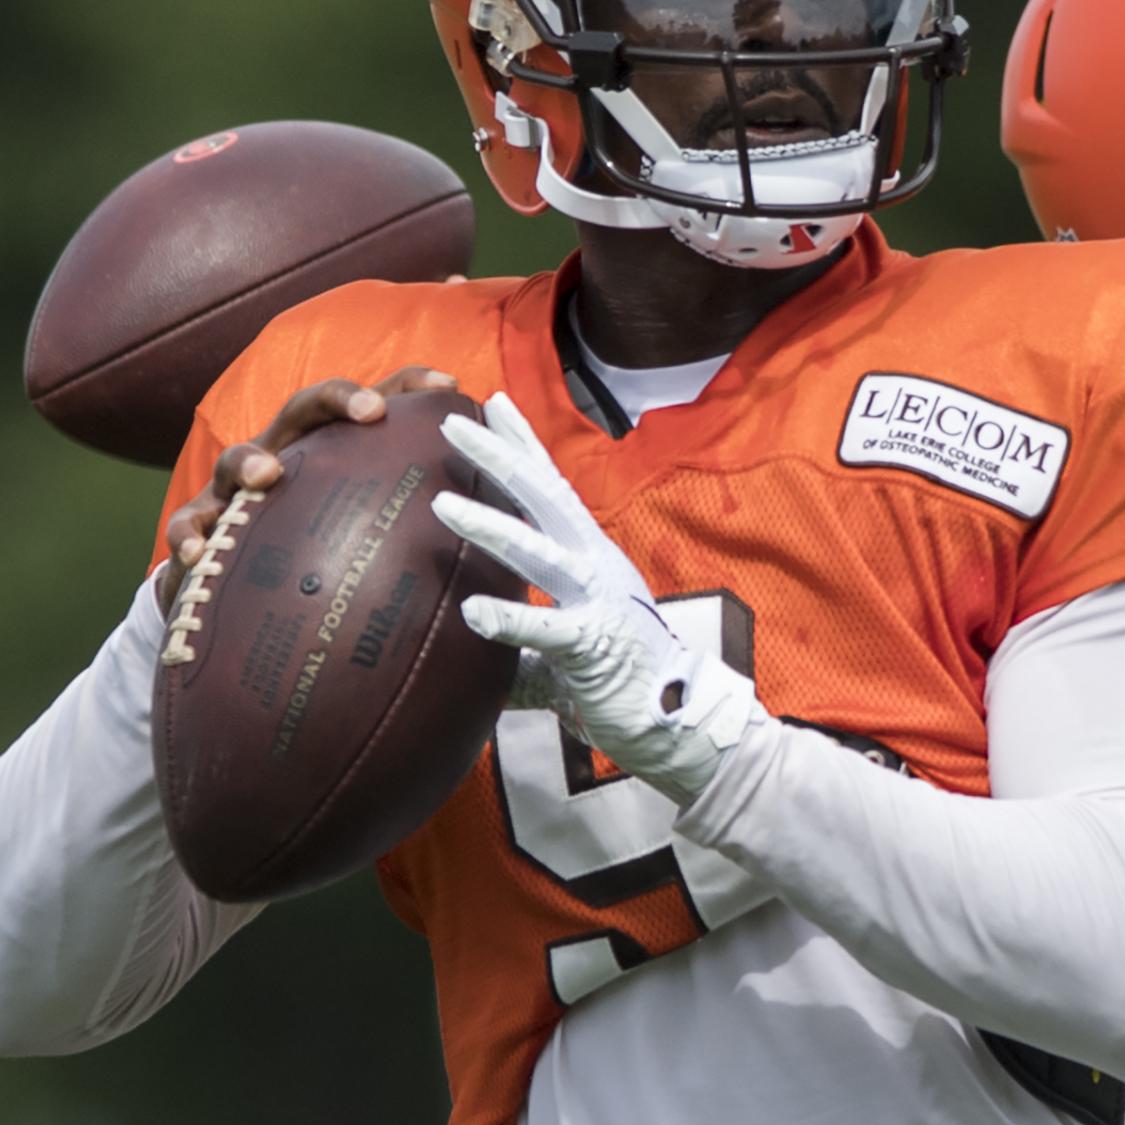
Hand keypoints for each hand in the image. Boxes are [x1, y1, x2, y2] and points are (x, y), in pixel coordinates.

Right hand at [153, 367, 456, 608]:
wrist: (236, 597)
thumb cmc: (319, 554)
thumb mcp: (371, 531)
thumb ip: (425, 518)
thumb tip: (508, 522)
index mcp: (330, 451)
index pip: (371, 403)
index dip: (409, 384)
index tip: (450, 381)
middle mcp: (283, 455)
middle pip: (304, 408)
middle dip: (336, 398)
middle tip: (371, 411)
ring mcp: (235, 491)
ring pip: (236, 458)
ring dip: (249, 461)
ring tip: (267, 477)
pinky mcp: (201, 530)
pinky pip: (187, 525)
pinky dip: (190, 535)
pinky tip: (200, 554)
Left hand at [432, 393, 757, 806]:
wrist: (682, 722)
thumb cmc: (626, 680)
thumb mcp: (567, 647)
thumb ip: (521, 642)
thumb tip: (474, 645)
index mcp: (590, 557)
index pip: (551, 488)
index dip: (522, 444)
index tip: (492, 403)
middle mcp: (595, 565)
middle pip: (543, 497)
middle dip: (498, 456)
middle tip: (451, 420)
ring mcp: (597, 602)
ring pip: (538, 552)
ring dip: (489, 526)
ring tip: (442, 506)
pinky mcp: (593, 647)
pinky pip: (545, 631)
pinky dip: (509, 619)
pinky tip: (470, 612)